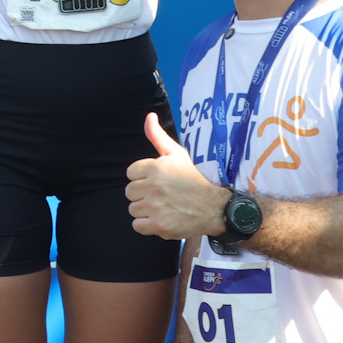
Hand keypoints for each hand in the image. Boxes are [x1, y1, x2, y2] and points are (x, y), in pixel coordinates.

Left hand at [125, 114, 228, 240]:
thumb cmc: (192, 179)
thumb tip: (149, 116)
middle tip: (160, 195)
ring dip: (145, 210)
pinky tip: (161, 218)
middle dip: (142, 194)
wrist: (213, 207)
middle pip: (129, 191)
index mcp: (156, 167)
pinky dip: (147, 225)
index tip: (157, 181)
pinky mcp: (158, 225)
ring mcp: (155, 207)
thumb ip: (158, 136)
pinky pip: (137, 225)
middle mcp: (154, 186)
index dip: (142, 178)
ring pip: (133, 208)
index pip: (130, 173)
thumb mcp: (176, 154)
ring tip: (162, 207)